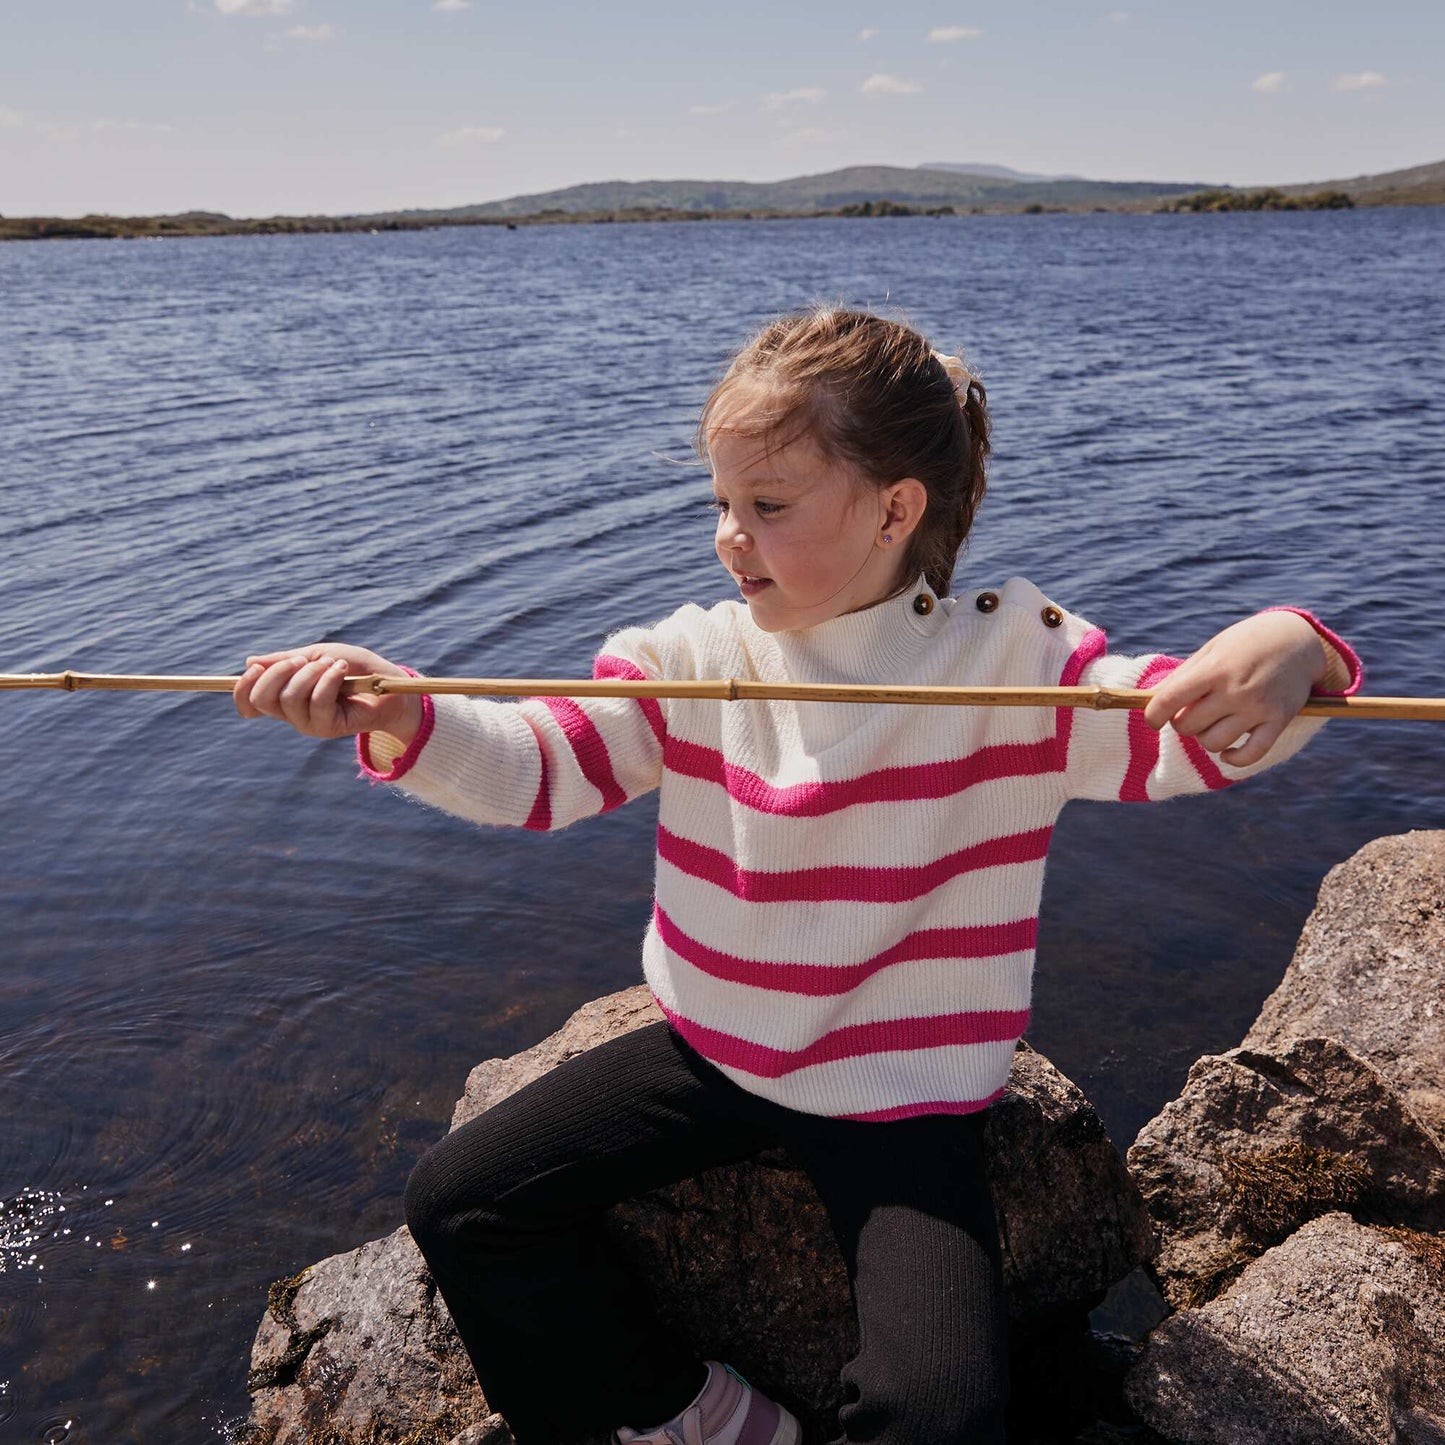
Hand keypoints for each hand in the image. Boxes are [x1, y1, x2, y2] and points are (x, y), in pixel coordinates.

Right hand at [233, 643, 423, 743]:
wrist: (389, 683)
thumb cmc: (354, 668)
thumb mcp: (317, 655)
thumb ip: (285, 660)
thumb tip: (249, 662)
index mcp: (284, 696)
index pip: (249, 702)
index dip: (242, 687)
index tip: (255, 667)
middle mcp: (292, 713)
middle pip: (262, 699)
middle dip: (277, 672)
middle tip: (303, 659)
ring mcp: (309, 723)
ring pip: (289, 698)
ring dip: (310, 673)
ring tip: (333, 664)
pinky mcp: (328, 727)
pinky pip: (317, 702)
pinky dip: (328, 680)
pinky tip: (342, 670)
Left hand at [1140, 612, 1326, 766]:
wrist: (1298, 639)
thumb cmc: (1245, 643)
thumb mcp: (1211, 650)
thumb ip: (1183, 676)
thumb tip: (1152, 702)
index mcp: (1214, 669)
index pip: (1169, 701)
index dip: (1152, 716)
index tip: (1153, 720)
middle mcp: (1235, 690)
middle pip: (1188, 726)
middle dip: (1182, 723)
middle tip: (1192, 712)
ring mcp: (1258, 708)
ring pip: (1213, 744)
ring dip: (1205, 738)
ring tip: (1211, 724)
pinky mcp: (1278, 721)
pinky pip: (1250, 755)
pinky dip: (1234, 759)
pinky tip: (1228, 752)